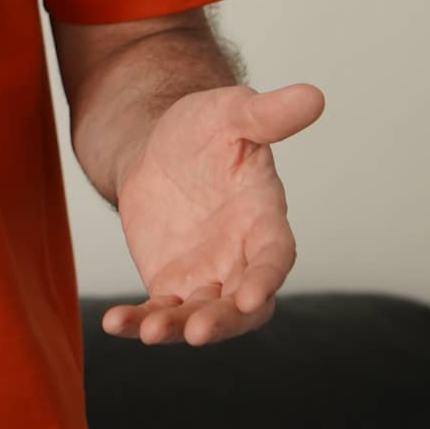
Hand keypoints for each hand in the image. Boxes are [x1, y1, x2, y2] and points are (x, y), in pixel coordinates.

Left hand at [103, 81, 323, 345]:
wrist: (159, 146)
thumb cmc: (204, 128)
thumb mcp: (231, 112)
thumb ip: (268, 114)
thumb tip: (313, 96)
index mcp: (264, 218)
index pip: (274, 256)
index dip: (266, 278)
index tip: (251, 296)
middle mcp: (241, 256)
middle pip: (242, 305)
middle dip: (222, 321)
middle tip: (196, 331)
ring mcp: (207, 275)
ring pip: (201, 315)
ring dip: (178, 328)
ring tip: (151, 332)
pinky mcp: (171, 284)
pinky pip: (159, 312)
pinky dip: (140, 322)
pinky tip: (116, 323)